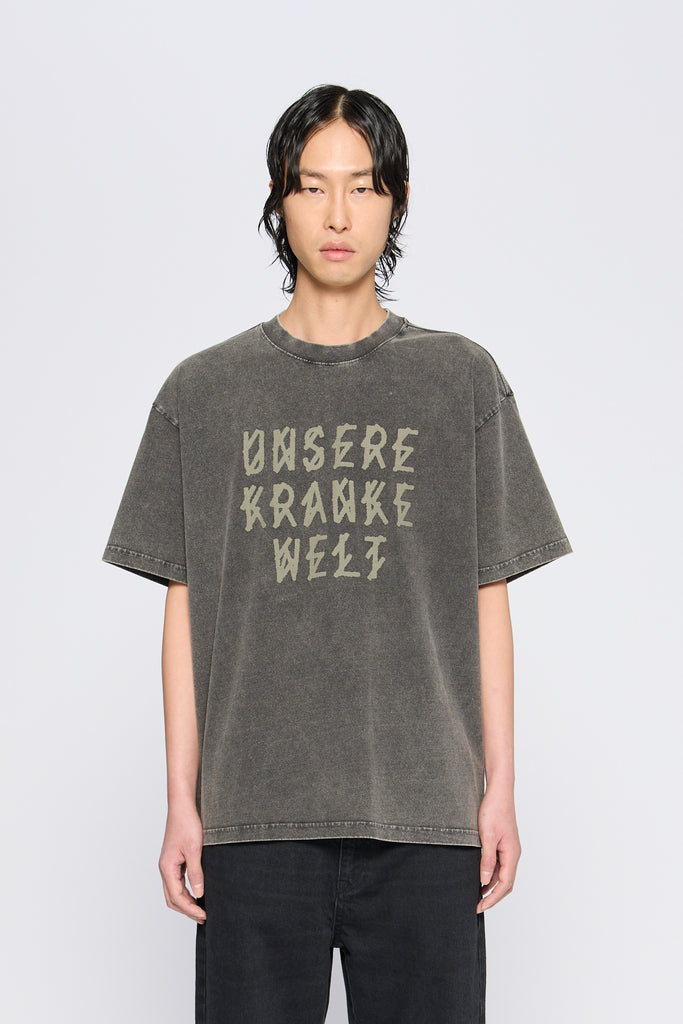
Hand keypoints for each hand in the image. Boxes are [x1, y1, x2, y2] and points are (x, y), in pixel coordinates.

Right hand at [158, 804, 206, 923]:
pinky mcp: (174, 860)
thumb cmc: (187, 824)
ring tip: (201, 909)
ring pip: (173, 891)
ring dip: (185, 903)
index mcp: (167, 867)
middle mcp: (165, 868)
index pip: (177, 897)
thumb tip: (200, 894)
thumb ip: (196, 873)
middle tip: (203, 917)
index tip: (203, 915)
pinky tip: (197, 893)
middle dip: (187, 910)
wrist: (182, 807)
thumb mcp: (194, 849)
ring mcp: (168, 865)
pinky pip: (177, 882)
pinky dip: (185, 892)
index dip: (190, 909)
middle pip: (172, 898)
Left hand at [476, 785, 521, 912]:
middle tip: (477, 905)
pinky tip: (479, 876)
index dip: (493, 898)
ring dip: (491, 886)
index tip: (480, 907)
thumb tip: (484, 880)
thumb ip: (487, 859)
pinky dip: (491, 874)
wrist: (498, 791)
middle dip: (493, 896)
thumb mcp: (486, 836)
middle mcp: (513, 853)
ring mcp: (509, 849)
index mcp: (512, 854)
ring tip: (476, 894)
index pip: (505, 884)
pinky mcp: (504, 843)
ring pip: (503, 874)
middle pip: (506, 883)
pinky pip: (499, 864)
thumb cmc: (494, 810)